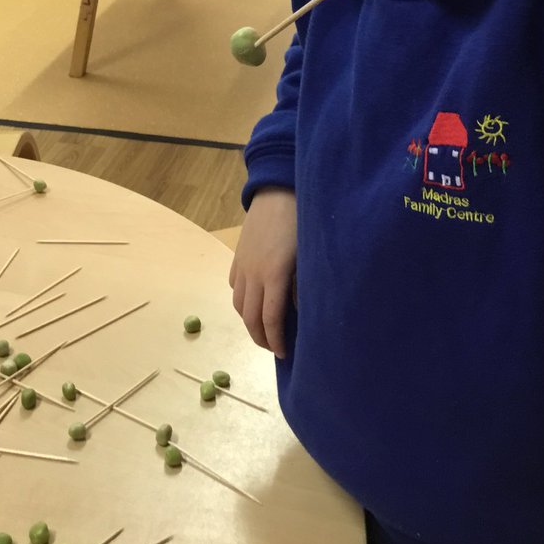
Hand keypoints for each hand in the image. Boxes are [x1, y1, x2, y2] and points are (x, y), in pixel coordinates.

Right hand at [229, 187, 296, 358]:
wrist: (278, 189)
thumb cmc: (302, 221)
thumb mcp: (309, 255)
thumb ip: (303, 285)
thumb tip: (302, 312)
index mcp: (275, 275)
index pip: (271, 319)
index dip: (275, 341)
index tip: (283, 354)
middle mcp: (254, 274)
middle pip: (250, 317)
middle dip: (261, 337)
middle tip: (274, 348)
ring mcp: (243, 264)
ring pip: (238, 304)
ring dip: (248, 322)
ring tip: (263, 329)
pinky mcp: (237, 255)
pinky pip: (234, 286)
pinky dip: (241, 301)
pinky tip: (252, 301)